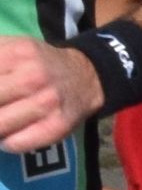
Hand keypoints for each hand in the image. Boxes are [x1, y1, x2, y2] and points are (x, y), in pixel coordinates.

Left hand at [0, 37, 98, 157]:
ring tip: (0, 121)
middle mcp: (32, 77)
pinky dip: (5, 142)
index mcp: (16, 53)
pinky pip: (16, 143)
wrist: (84, 77)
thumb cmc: (36, 62)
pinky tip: (5, 136)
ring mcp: (46, 103)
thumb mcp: (10, 46)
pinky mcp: (56, 127)